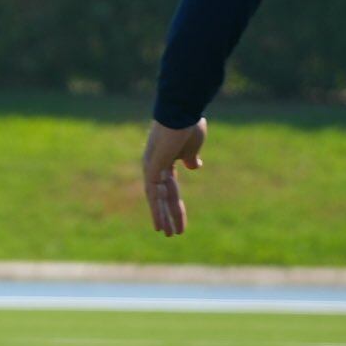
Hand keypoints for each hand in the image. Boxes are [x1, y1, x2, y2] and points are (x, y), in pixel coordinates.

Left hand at [143, 118, 207, 237]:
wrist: (182, 110)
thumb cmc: (189, 124)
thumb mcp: (193, 146)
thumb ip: (191, 158)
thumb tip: (195, 167)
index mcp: (165, 161)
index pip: (170, 189)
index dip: (176, 206)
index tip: (180, 221)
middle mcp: (154, 166)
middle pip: (163, 196)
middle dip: (169, 215)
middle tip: (172, 234)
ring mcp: (151, 167)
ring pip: (157, 198)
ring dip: (162, 217)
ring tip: (167, 235)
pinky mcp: (151, 167)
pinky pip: (154, 193)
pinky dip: (157, 210)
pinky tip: (160, 224)